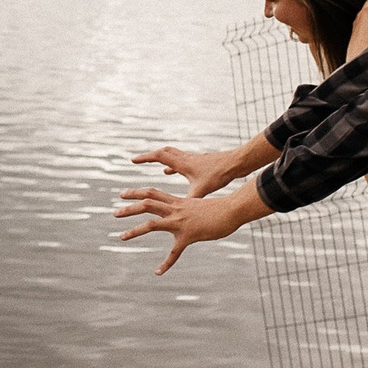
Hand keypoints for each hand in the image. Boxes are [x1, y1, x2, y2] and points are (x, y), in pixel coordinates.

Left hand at [113, 181, 269, 272]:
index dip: (136, 192)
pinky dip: (166, 263)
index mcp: (178, 202)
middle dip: (129, 208)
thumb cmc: (220, 208)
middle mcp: (176, 210)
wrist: (232, 210)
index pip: (152, 193)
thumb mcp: (200, 205)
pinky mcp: (188, 235)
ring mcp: (180, 222)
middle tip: (114, 212)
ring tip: (121, 237)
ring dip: (135, 230)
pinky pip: (174, 252)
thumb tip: (188, 209)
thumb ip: (190, 208)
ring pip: (152, 224)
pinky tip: (158, 272)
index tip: (123, 194)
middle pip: (147, 204)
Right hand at [130, 144, 246, 196]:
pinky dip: (176, 165)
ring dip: (164, 159)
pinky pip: (183, 161)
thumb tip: (179, 214)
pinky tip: (176, 171)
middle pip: (164, 153)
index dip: (145, 158)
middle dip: (150, 157)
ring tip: (158, 167)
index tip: (132, 160)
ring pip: (174, 155)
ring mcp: (194, 159)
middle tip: (139, 160)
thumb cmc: (218, 175)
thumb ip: (189, 200)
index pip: (159, 157)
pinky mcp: (201, 162)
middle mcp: (186, 159)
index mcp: (182, 164)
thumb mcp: (201, 190)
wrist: (235, 163)